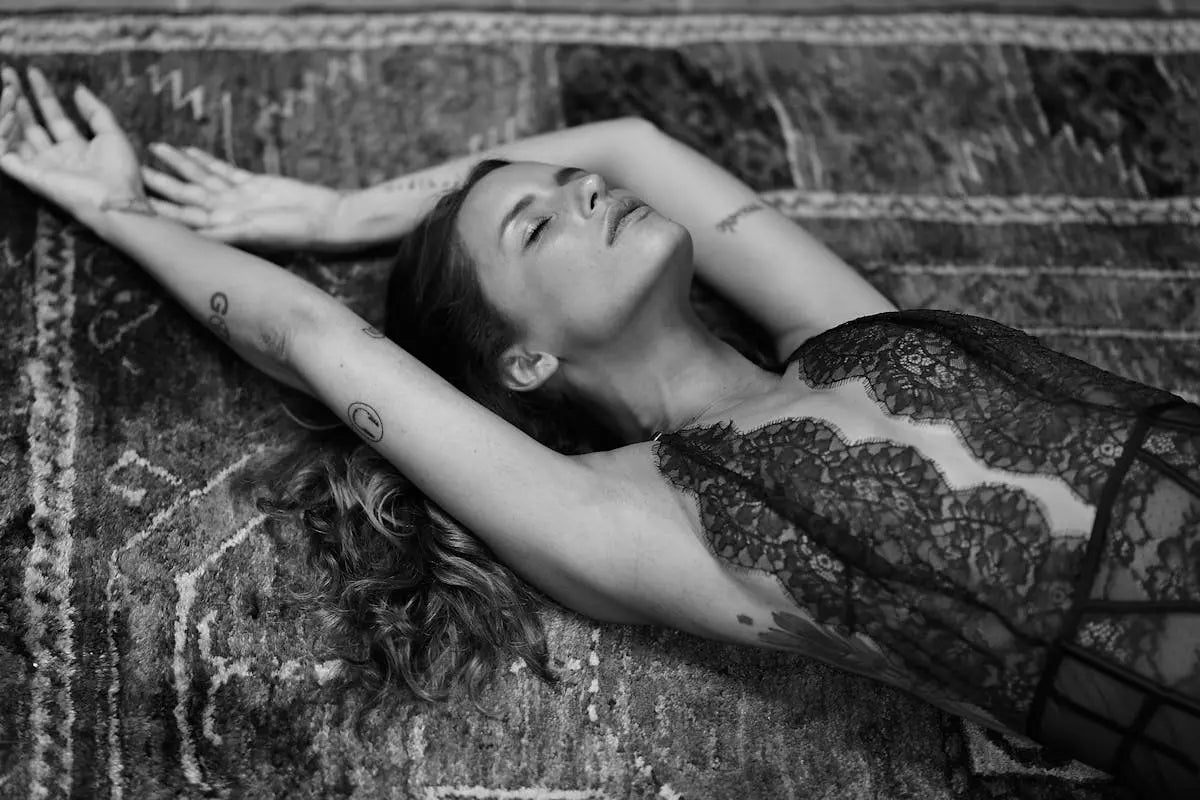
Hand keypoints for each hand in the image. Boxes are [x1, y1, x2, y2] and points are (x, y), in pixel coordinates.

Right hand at [0, 66, 148, 227]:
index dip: (43, 94)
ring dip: (8, 111)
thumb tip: (78, 89)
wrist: (116, 199)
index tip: (33, 72)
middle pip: (30, 123)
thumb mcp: (112, 134)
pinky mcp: (30, 176)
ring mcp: (41, 167)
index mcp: (76, 149)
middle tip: (8, 73)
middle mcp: (56, 157)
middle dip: (18, 98)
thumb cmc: (120, 172)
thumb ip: (95, 111)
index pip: (53, 116)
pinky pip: (5, 154)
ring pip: (14, 136)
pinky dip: (3, 133)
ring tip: (8, 89)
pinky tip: (8, 113)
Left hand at [142, 144, 342, 248]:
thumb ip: (224, 234)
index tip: (136, 199)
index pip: (184, 216)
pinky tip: (190, 150)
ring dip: (180, 164)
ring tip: (157, 147)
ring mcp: (240, 198)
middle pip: (188, 194)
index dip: (161, 207)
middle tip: (134, 168)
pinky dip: (207, 160)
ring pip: (203, 178)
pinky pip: (224, 170)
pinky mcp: (254, 184)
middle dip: (162, 182)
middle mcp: (227, 213)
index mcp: (225, 226)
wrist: (326, 218)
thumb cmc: (294, 231)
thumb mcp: (256, 232)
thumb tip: (192, 239)